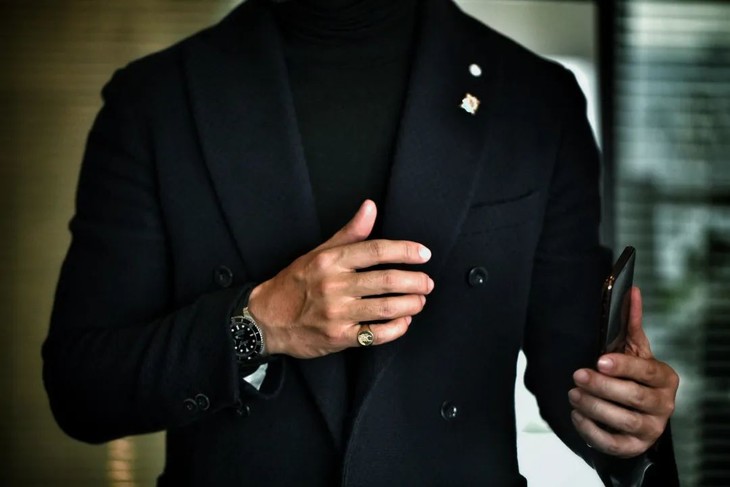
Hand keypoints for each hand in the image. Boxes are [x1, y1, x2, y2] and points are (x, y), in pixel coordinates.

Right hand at [248, 200, 433, 358]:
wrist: (266, 319)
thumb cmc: (295, 283)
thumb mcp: (318, 253)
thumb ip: (349, 233)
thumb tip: (370, 207)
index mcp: (330, 260)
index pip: (375, 250)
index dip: (404, 251)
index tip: (424, 254)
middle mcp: (334, 285)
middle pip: (386, 280)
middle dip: (415, 281)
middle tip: (427, 282)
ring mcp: (336, 313)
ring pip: (385, 307)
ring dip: (410, 304)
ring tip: (420, 301)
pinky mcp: (338, 337)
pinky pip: (376, 334)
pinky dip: (396, 328)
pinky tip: (404, 321)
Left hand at [569, 287, 678, 457]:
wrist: (637, 411)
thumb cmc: (634, 376)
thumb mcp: (635, 350)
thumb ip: (631, 323)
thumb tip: (631, 291)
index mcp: (664, 378)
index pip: (647, 372)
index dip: (623, 367)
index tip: (599, 361)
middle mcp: (663, 405)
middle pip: (633, 397)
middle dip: (602, 386)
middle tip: (577, 376)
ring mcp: (650, 428)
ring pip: (623, 420)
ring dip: (594, 407)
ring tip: (574, 394)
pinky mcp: (634, 446)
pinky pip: (614, 444)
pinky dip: (592, 431)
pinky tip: (577, 416)